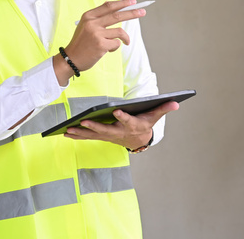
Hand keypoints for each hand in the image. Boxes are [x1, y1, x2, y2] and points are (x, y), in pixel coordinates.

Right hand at [64, 0, 145, 71]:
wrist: (71, 59)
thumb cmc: (82, 43)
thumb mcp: (86, 26)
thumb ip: (99, 18)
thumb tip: (118, 9)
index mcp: (88, 16)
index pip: (108, 6)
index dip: (122, 3)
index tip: (133, 2)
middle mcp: (92, 23)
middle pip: (117, 15)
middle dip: (132, 13)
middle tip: (142, 12)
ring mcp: (96, 34)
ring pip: (120, 32)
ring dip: (125, 38)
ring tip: (125, 42)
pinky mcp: (100, 45)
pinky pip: (116, 43)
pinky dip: (115, 47)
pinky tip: (107, 50)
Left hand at [64, 101, 178, 149]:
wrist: (139, 140)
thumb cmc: (146, 124)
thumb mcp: (156, 116)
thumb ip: (164, 108)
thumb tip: (176, 102)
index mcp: (132, 125)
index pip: (128, 120)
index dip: (123, 116)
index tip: (117, 111)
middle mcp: (119, 132)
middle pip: (106, 130)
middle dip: (94, 127)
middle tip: (83, 122)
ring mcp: (109, 135)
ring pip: (94, 135)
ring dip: (81, 133)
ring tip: (68, 130)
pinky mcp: (102, 136)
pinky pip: (89, 137)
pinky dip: (78, 135)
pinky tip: (67, 132)